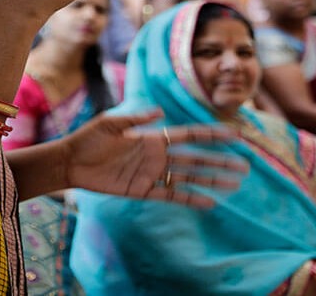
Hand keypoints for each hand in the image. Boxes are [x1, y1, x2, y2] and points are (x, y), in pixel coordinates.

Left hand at [61, 110, 245, 208]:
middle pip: (195, 159)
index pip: (188, 136)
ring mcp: (151, 174)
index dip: (211, 135)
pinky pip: (171, 196)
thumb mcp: (110, 123)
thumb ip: (135, 118)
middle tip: (246, 166)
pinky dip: (190, 199)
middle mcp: (156, 156)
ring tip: (236, 184)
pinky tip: (210, 203)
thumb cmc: (87, 139)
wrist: (70, 161)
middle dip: (220, 162)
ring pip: (188, 177)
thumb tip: (160, 111)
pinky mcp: (142, 190)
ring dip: (212, 181)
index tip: (234, 134)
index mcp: (151, 138)